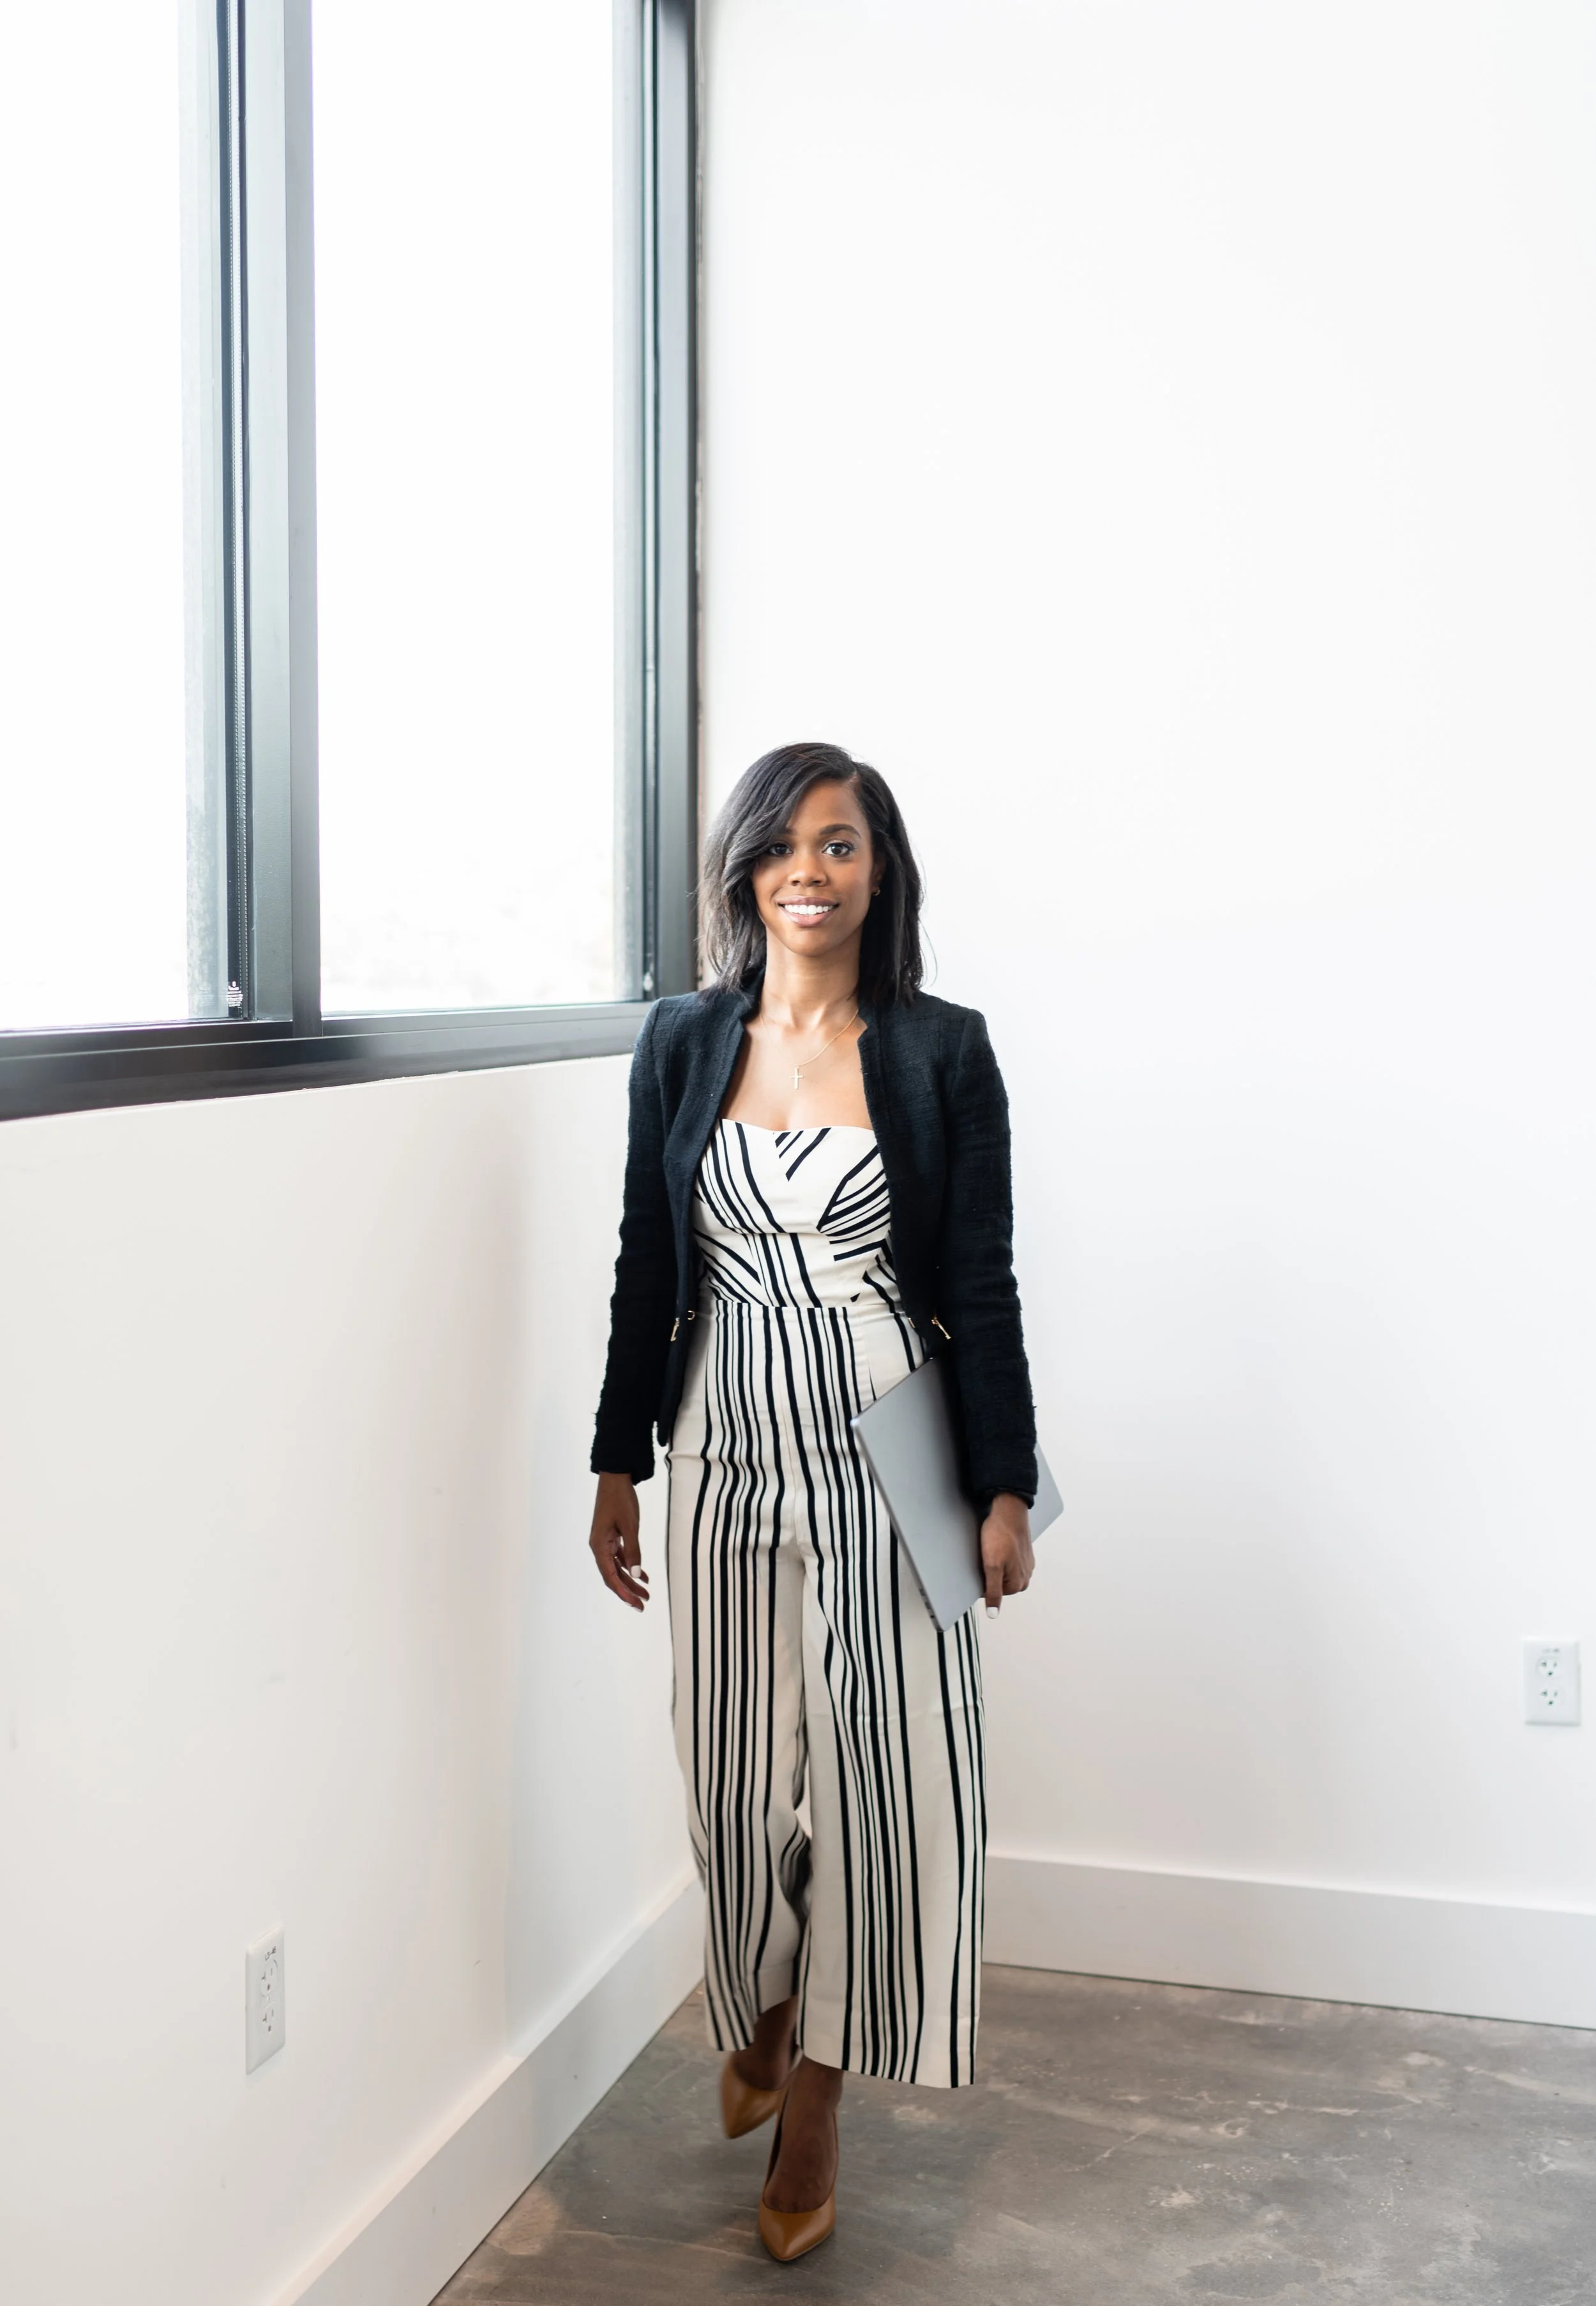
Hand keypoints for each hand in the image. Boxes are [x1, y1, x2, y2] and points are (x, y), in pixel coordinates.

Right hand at [589, 1472, 648, 1609]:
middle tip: (642, 1605)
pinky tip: (644, 1577)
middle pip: (612, 1576)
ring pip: (617, 1568)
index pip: (609, 1575)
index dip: (622, 1592)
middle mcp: (599, 1547)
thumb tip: (636, 1575)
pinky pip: (621, 1558)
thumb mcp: (630, 1525)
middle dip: (627, 1592)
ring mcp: (605, 1542)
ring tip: (646, 1595)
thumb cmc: (620, 1499)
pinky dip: (632, 1567)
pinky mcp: (612, 1537)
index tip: (634, 1603)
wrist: (615, 1478)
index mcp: (599, 1545)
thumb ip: (634, 1550)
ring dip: (631, 1581)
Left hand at [980, 1491, 1033, 1616]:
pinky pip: (1008, 1560)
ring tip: (991, 1549)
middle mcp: (1025, 1576)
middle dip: (989, 1573)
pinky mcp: (1024, 1553)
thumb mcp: (991, 1566)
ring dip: (996, 1563)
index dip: (981, 1581)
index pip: (992, 1594)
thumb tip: (993, 1614)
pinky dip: (1001, 1555)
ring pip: (1003, 1571)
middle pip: (999, 1584)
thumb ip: (993, 1592)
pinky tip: (997, 1545)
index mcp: (1018, 1584)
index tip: (979, 1568)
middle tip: (985, 1557)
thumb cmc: (1000, 1535)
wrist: (1009, 1510)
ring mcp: (1026, 1564)